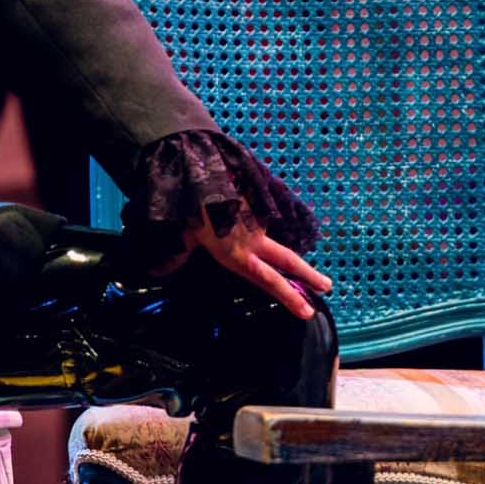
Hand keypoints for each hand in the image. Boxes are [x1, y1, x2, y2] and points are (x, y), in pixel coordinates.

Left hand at [157, 205, 332, 319]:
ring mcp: (257, 219)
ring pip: (274, 236)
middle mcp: (252, 240)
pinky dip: (262, 218)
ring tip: (291, 255)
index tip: (308, 311)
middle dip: (308, 275)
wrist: (200, 171)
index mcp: (236, 254)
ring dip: (283, 245)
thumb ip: (176, 256)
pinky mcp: (256, 200)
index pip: (268, 281)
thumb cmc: (188, 208)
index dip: (288, 297)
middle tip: (328, 287)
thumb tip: (156, 274)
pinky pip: (262, 214)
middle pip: (287, 260)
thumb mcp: (179, 236)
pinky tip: (255, 216)